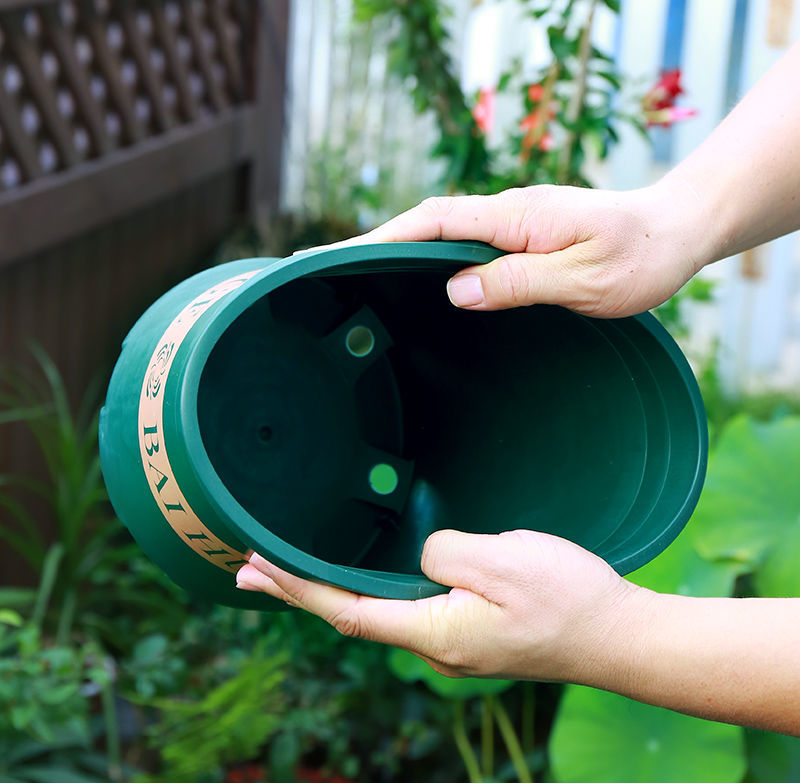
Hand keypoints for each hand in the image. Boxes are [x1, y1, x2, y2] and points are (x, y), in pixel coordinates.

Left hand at [236, 528, 637, 683]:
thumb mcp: (503, 561)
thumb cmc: (569, 600)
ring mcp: (454, 642)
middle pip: (351, 616)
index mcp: (435, 632)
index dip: (295, 588)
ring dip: (332, 589)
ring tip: (294, 567)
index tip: (253, 565)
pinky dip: (370, 590)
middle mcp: (436, 646)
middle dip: (297, 590)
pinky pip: (406, 609)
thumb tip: (421, 556)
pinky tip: (367, 577)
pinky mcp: (472, 631)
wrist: (620, 636)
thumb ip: (445, 554)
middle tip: (248, 566)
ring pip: (377, 613)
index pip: (345, 611)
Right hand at [347, 179, 713, 317]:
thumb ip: (518, 281)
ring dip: (402, 249)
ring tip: (360, 275)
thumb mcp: (581, 278)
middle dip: (377, 242)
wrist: (677, 231)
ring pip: (446, 232)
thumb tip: (455, 290)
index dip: (384, 238)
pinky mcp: (525, 235)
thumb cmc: (639, 258)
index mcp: (517, 218)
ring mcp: (516, 222)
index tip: (342, 255)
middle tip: (331, 265)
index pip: (434, 223)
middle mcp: (510, 213)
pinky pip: (468, 243)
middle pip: (428, 223)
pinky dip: (434, 255)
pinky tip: (422, 278)